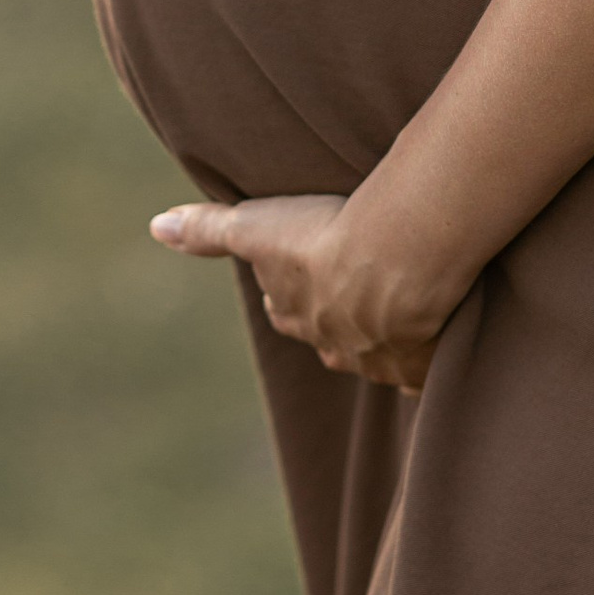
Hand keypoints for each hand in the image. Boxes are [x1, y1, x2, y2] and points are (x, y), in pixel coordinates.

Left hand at [149, 189, 453, 395]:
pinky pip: (421, 368)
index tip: (306, 264)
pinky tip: (438, 333)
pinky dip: (426, 353)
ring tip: (402, 302)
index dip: (293, 286)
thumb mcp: (254, 226)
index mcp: (295, 315)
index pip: (285, 306)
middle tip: (357, 282)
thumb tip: (155, 226)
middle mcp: (332, 347)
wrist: (397, 261)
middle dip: (339, 314)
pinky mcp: (422, 367)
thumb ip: (207, 229)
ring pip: (376, 351)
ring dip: (384, 331)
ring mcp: (379, 362)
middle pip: (330, 332)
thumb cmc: (324, 237)